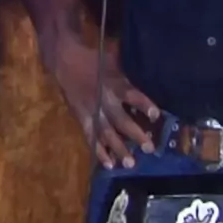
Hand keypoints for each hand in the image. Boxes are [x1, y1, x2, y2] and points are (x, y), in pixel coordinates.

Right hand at [53, 33, 160, 169]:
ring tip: (130, 164)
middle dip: (136, 134)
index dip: (144, 105)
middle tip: (149, 148)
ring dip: (119, 149)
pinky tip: (108, 165)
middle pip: (121, 120)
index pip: (132, 96)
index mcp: (114, 83)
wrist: (65, 61)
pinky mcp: (82, 119)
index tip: (156, 116)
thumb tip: (148, 74)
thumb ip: (127, 73)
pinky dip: (99, 151)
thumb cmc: (94, 57)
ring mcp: (92, 112)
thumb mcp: (113, 59)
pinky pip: (90, 137)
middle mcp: (104, 100)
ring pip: (106, 133)